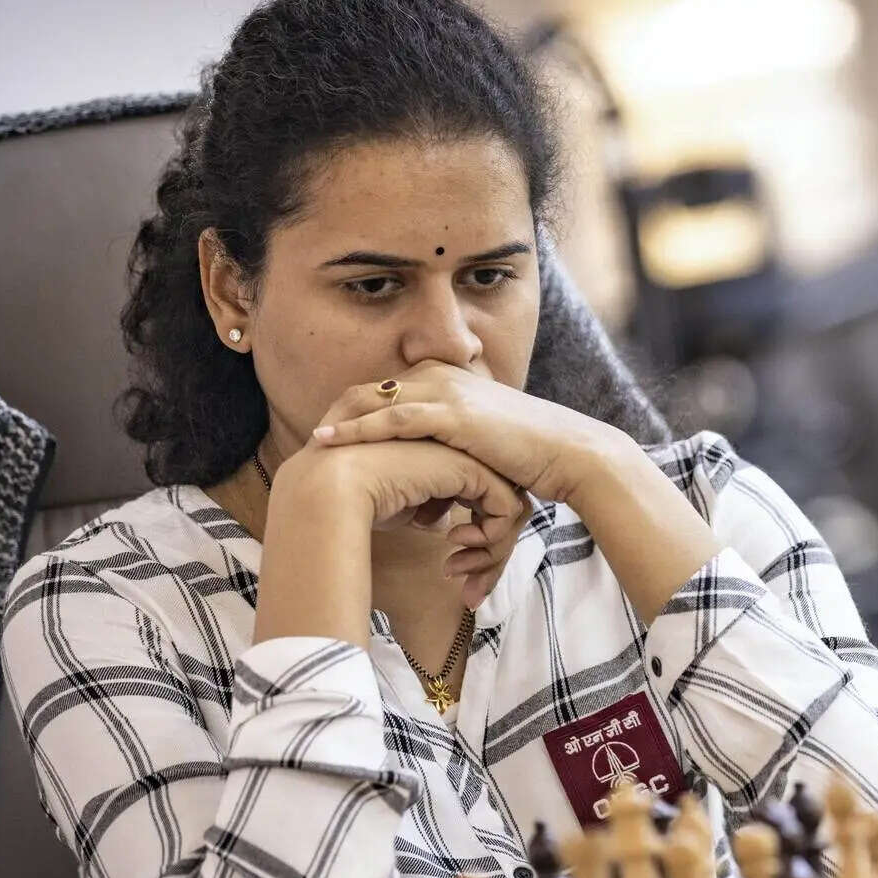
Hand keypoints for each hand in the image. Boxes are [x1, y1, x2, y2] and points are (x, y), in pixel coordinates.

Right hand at [281, 437, 529, 610]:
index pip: (476, 497)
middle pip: (495, 503)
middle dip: (488, 549)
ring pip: (505, 507)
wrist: (330, 489)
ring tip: (457, 569)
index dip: (473, 537)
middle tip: (465, 579)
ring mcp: (465, 455)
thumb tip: (438, 522)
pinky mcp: (472, 467)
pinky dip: (490, 538)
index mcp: (439, 455)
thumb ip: (420, 506)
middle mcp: (456, 452)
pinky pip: (506, 508)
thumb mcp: (395, 505)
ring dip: (489, 549)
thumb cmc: (349, 502)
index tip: (454, 568)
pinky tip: (453, 547)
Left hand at [308, 360, 630, 506]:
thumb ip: (450, 459)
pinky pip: (393, 419)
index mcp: (445, 380)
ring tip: (312, 445)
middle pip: (367, 391)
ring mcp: (445, 391)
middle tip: (310, 446)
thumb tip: (431, 500)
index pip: (381, 392)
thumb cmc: (529, 457)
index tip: (326, 441)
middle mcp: (440, 377)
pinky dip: (358, 430)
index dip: (350, 415)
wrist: (567, 452)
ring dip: (339, 423)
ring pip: (372, 400)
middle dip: (335, 417)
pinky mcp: (453, 414)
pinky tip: (330, 443)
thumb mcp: (480, 450)